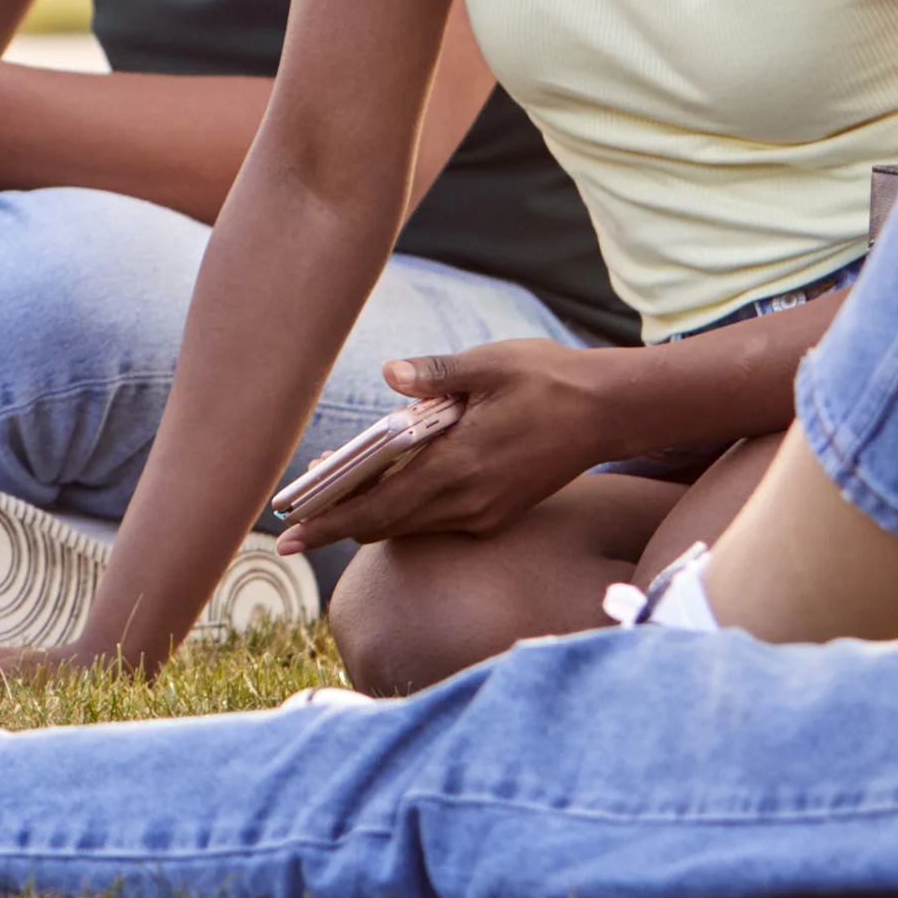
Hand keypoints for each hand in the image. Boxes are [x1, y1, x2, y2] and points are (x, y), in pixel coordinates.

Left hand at [274, 343, 630, 547]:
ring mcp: (484, 513)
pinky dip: (405, 510)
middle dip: (338, 522)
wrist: (610, 411)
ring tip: (332, 495)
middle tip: (297, 516)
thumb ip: (434, 374)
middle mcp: (467, 501)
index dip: (327, 522)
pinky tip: (388, 486)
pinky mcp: (497, 514)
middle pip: (384, 525)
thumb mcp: (488, 364)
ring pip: (410, 526)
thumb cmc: (547, 379)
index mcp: (457, 466)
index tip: (288, 533)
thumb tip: (390, 373)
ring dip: (371, 515)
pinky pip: (437, 521)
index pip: (376, 506)